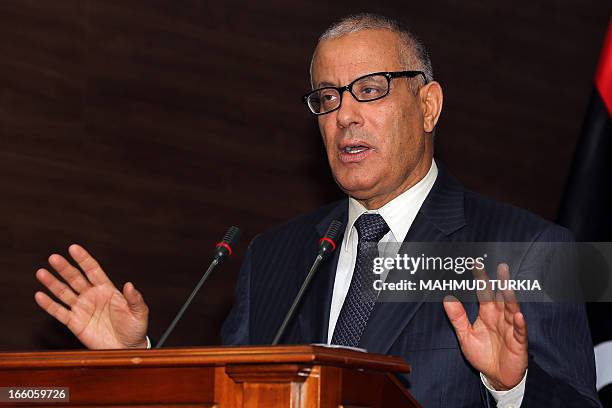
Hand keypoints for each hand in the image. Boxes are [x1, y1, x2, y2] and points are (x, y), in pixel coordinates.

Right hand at [34, 244, 148, 348]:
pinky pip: (59, 312)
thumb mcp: (139, 312)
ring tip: (42, 273)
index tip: (74, 248)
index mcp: (107, 290)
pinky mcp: (75, 322)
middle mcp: (92, 296)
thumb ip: (134, 298)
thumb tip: (130, 285)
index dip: (83, 259)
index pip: (93, 270)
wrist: (127, 348)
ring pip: (64, 293)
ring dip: (53, 283)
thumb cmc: (134, 328)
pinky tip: (40, 296)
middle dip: (65, 268)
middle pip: (75, 279)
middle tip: (54, 258)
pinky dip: (49, 305)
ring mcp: (82, 308)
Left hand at [443, 263, 527, 389]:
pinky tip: (518, 315)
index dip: (481, 279)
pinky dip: (519, 323)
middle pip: (501, 297)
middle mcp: (500, 318)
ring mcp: (510, 329)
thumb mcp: (465, 335)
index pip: (484, 293)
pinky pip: (519, 331)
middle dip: (501, 282)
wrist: (495, 376)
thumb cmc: (482, 354)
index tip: (476, 264)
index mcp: (487, 314)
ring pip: (512, 310)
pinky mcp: (518, 342)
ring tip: (507, 287)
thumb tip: (447, 299)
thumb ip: (457, 317)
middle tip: (502, 267)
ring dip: (510, 299)